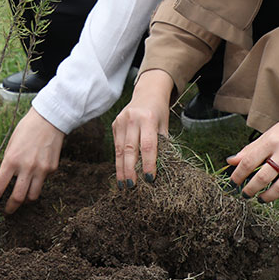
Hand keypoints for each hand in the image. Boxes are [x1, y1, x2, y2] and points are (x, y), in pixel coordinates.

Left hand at [0, 108, 64, 213]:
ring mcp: (41, 169)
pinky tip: (36, 174)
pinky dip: (37, 183)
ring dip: (25, 200)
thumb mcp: (11, 145)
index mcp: (11, 160)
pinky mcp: (52, 169)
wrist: (49, 120)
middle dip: (10, 208)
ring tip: (22, 198)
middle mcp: (26, 167)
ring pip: (32, 196)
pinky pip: (42, 182)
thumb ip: (8, 163)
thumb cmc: (26, 129)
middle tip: (7, 211)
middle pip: (17, 198)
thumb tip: (5, 180)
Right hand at [111, 70, 172, 186]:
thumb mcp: (164, 126)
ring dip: (121, 169)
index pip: (148, 145)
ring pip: (120, 150)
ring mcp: (121, 121)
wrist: (148, 93)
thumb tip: (160, 170)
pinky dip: (119, 160)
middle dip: (131, 170)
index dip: (148, 163)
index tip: (149, 179)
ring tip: (124, 185)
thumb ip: (161, 145)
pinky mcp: (114, 124)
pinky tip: (121, 173)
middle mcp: (132, 119)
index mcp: (148, 118)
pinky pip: (116, 146)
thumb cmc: (159, 113)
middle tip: (133, 186)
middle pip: (130, 149)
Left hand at [228, 97, 278, 205]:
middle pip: (264, 177)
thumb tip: (231, 162)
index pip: (249, 161)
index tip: (233, 183)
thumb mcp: (270, 134)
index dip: (238, 175)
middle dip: (251, 189)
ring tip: (261, 199)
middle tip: (245, 194)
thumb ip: (251, 149)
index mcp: (273, 140)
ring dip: (268, 197)